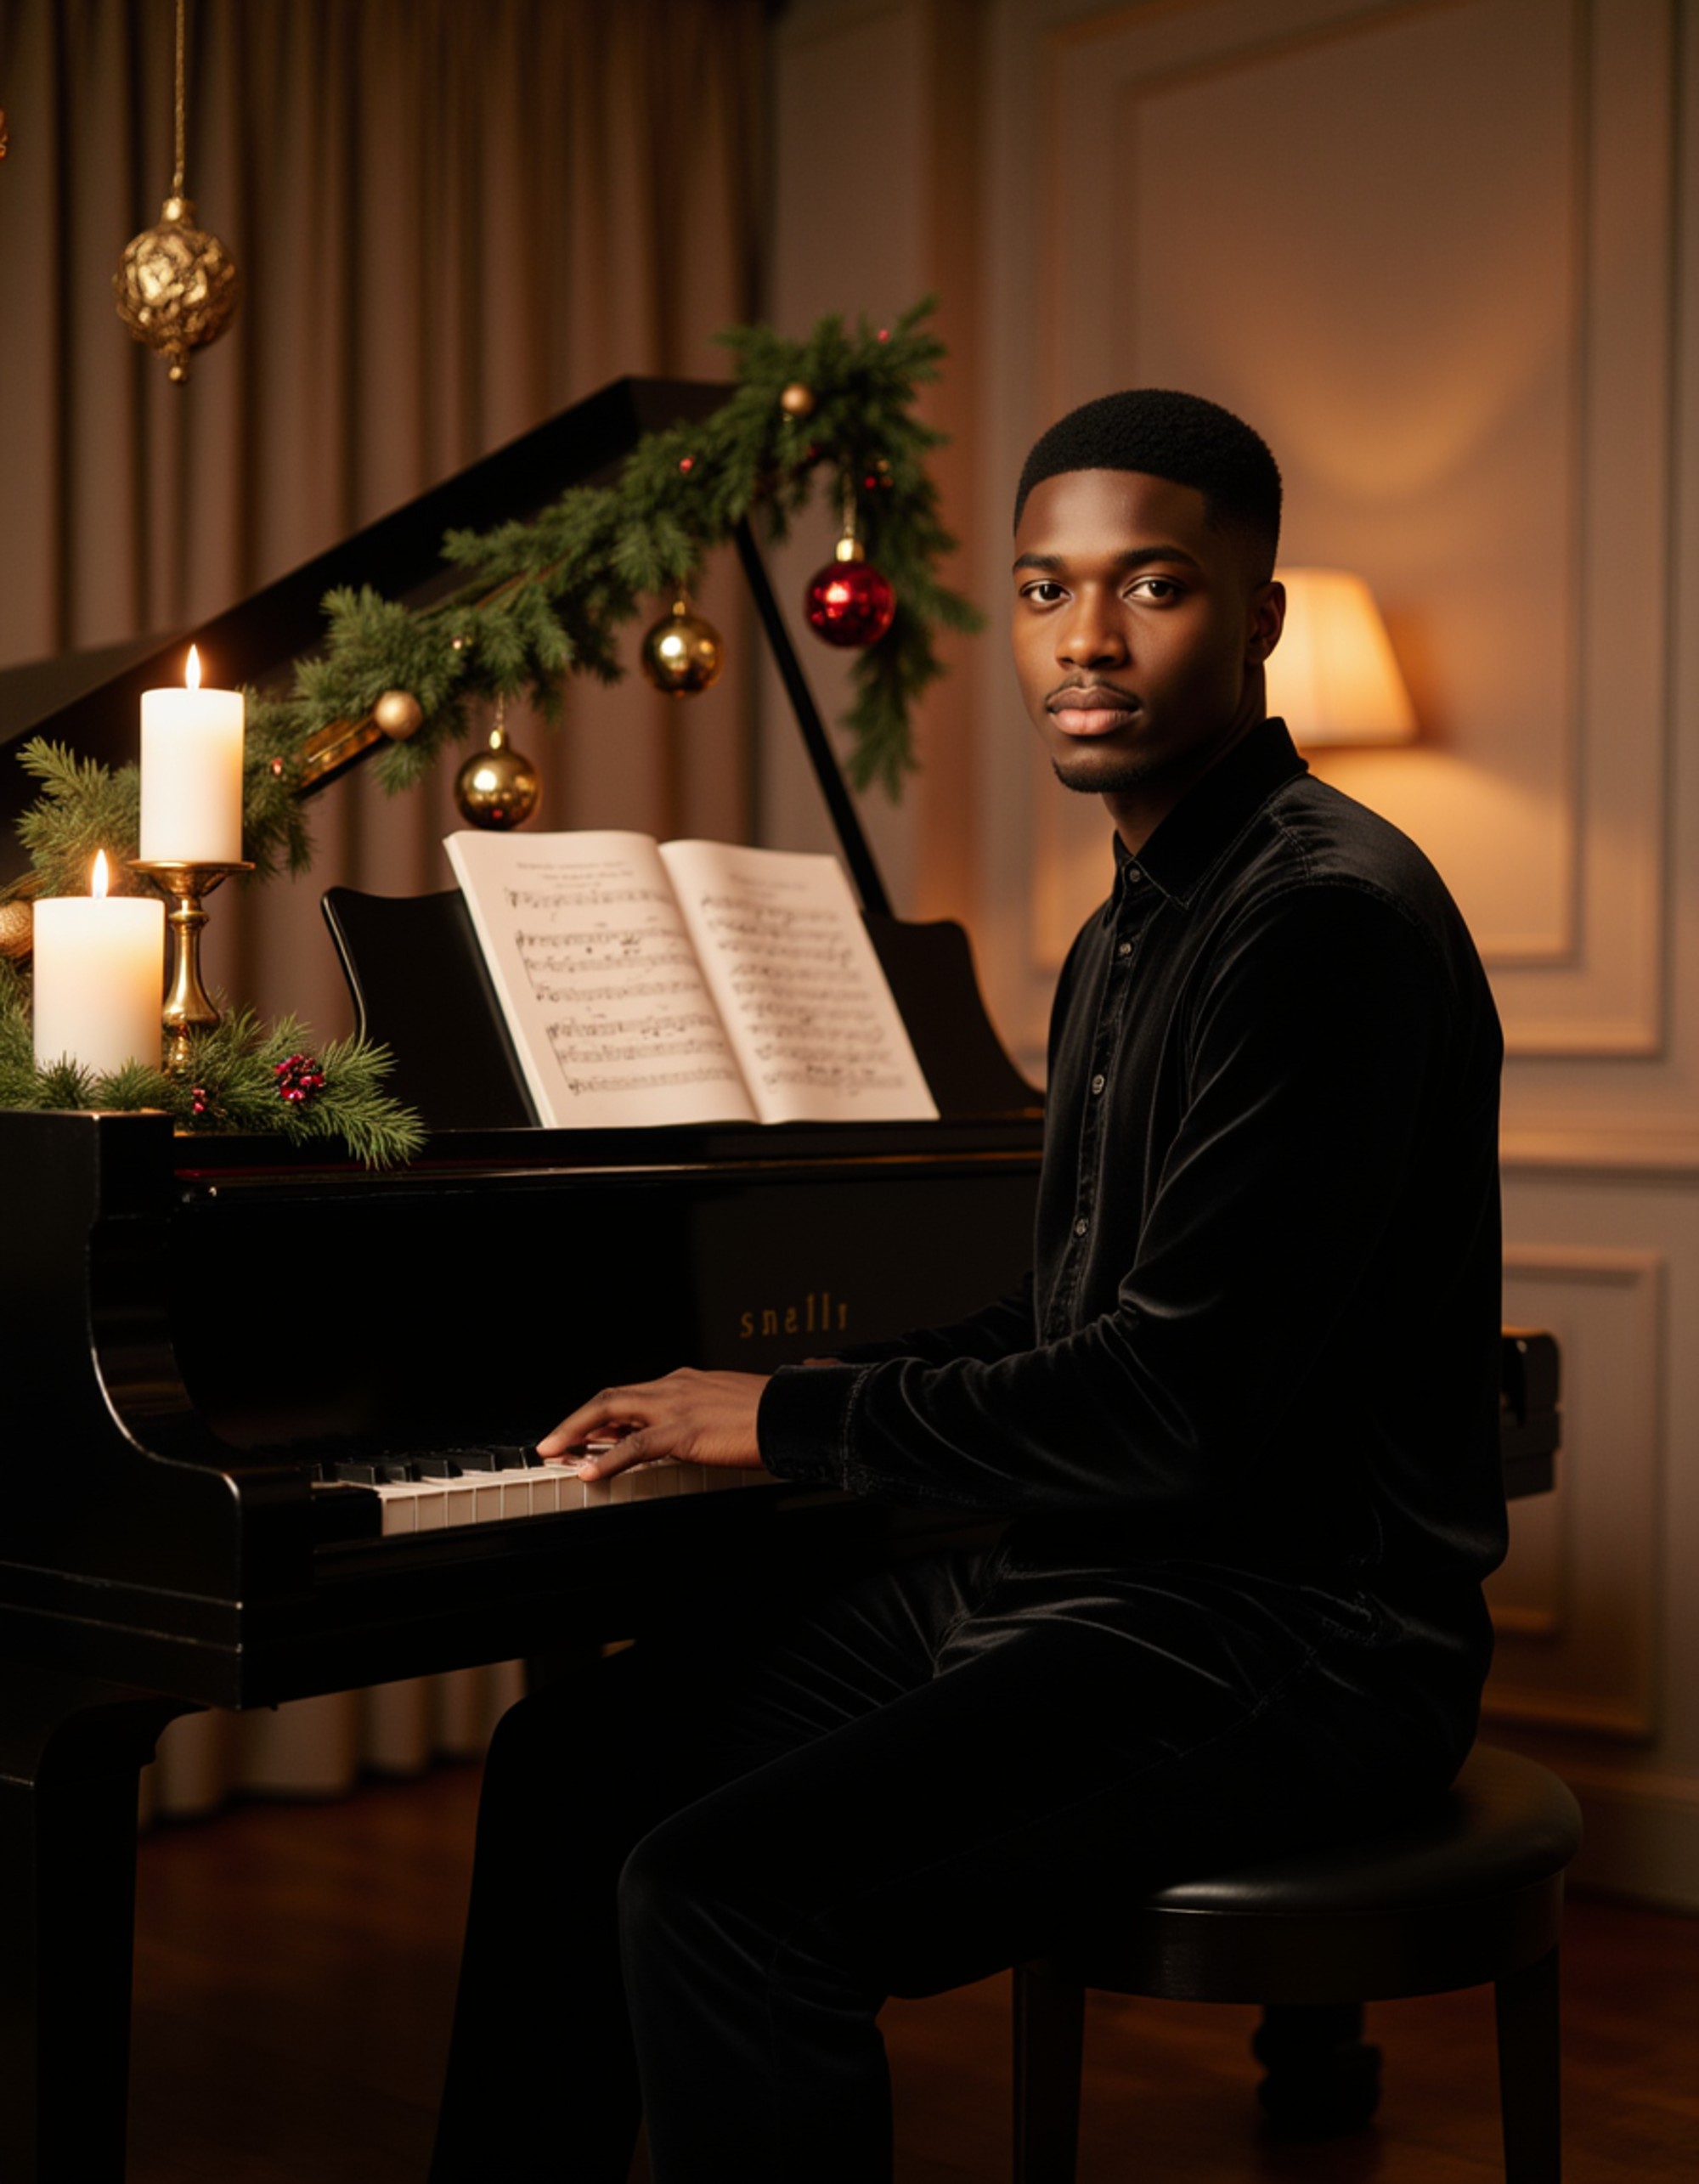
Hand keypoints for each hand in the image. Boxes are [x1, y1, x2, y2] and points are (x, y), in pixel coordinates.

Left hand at [538, 1368, 770, 1478]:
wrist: (794, 1413)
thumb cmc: (770, 1416)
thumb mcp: (727, 1409)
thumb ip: (701, 1417)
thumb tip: (689, 1436)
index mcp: (684, 1382)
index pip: (629, 1394)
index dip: (599, 1414)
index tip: (580, 1431)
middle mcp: (674, 1386)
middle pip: (609, 1397)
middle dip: (575, 1420)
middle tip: (550, 1441)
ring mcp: (676, 1406)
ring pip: (610, 1411)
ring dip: (576, 1433)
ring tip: (554, 1452)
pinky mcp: (684, 1430)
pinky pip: (634, 1445)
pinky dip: (607, 1458)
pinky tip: (591, 1471)